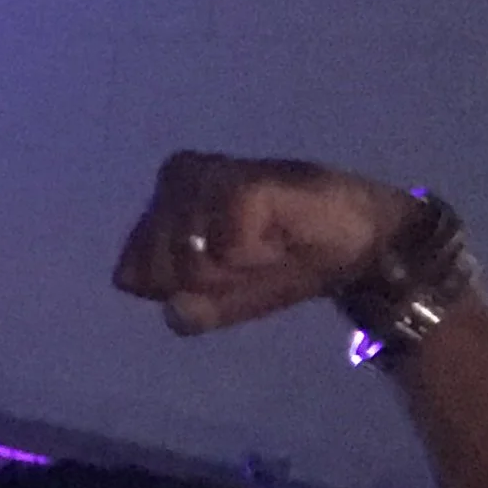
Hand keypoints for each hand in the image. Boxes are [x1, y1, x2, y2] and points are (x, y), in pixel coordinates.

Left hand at [113, 151, 416, 335]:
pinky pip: (224, 250)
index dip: (178, 291)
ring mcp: (208, 175)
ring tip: (265, 245)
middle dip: (204, 283)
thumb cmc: (282, 265)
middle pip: (155, 271)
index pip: (131, 275)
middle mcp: (178, 177)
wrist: (356, 244)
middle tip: (249, 257)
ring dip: (231, 272)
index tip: (223, 270)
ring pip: (187, 263)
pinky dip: (252, 260)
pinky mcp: (243, 183)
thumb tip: (174, 310)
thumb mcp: (223, 301)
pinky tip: (278, 238)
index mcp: (161, 201)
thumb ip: (188, 311)